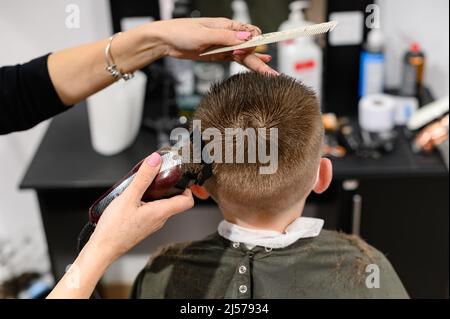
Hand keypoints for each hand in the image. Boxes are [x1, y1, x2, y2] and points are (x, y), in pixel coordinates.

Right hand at [88, 152, 193, 262]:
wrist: (102, 249)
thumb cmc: (114, 229)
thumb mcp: (128, 197)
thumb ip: (143, 178)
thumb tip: (155, 160)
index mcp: (161, 212)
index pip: (187, 201)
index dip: (188, 188)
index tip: (180, 177)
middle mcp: (160, 220)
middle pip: (175, 201)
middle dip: (169, 186)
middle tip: (159, 175)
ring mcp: (152, 224)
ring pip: (162, 205)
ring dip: (156, 193)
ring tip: (143, 184)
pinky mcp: (143, 225)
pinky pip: (152, 210)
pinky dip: (147, 201)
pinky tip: (133, 197)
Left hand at [151, 18, 277, 74]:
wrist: (165, 41)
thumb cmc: (181, 32)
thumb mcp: (205, 34)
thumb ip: (227, 38)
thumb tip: (247, 37)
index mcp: (227, 26)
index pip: (250, 32)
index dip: (254, 43)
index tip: (249, 52)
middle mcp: (227, 36)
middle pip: (249, 47)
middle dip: (261, 59)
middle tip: (271, 73)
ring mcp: (223, 46)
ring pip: (244, 56)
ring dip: (256, 64)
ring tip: (270, 75)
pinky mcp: (217, 56)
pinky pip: (235, 60)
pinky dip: (246, 63)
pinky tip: (258, 66)